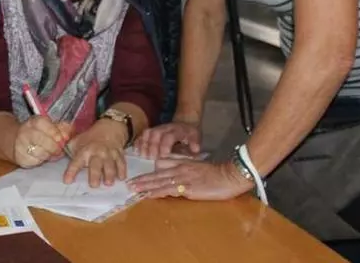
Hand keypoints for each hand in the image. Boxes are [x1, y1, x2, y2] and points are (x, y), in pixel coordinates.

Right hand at [13, 116, 71, 167]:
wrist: (19, 143)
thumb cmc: (39, 135)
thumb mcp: (50, 128)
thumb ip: (62, 129)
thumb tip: (68, 133)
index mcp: (34, 121)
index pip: (42, 123)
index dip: (53, 131)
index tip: (61, 139)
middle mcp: (25, 131)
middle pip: (40, 138)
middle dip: (53, 146)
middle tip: (59, 150)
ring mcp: (21, 144)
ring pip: (38, 151)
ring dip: (49, 154)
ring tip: (52, 154)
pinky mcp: (21, 157)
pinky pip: (34, 160)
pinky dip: (42, 160)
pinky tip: (43, 158)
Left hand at [63, 120, 127, 187]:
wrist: (110, 127)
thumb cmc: (91, 137)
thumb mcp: (78, 140)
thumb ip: (70, 149)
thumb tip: (58, 156)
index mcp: (84, 150)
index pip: (76, 162)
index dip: (71, 171)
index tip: (67, 181)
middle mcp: (97, 153)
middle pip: (96, 165)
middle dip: (94, 175)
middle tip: (93, 185)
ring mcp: (109, 154)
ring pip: (110, 165)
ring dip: (109, 175)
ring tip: (108, 184)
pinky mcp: (119, 154)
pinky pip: (121, 163)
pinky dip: (122, 171)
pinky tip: (121, 178)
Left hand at [127, 157, 253, 200]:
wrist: (230, 175)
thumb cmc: (216, 173)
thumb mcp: (197, 167)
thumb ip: (184, 168)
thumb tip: (172, 173)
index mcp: (182, 164)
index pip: (160, 167)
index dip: (148, 172)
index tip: (137, 176)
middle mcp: (179, 169)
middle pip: (156, 174)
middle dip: (142, 180)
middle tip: (128, 184)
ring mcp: (183, 178)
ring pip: (159, 181)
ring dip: (145, 186)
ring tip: (133, 189)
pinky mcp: (188, 188)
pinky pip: (169, 190)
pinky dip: (157, 192)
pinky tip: (149, 195)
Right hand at [133, 120, 200, 158]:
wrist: (185, 122)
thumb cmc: (190, 135)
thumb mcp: (196, 138)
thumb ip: (195, 144)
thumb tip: (195, 150)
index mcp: (178, 130)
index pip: (169, 136)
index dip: (165, 145)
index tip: (163, 155)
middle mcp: (166, 128)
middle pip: (155, 134)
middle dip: (152, 146)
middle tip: (151, 158)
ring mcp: (157, 128)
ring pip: (147, 133)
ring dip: (144, 145)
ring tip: (143, 156)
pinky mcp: (151, 131)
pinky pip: (142, 135)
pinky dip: (138, 142)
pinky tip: (136, 152)